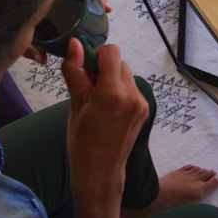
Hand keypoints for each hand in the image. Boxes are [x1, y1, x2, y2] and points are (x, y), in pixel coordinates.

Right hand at [60, 39, 147, 196]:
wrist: (100, 172)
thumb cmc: (83, 143)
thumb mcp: (74, 104)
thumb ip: (75, 71)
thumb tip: (74, 44)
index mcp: (113, 93)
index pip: (111, 52)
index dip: (95, 54)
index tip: (84, 66)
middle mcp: (132, 95)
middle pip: (119, 62)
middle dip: (102, 68)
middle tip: (86, 86)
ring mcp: (141, 103)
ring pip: (125, 74)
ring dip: (110, 79)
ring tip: (96, 100)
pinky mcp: (143, 110)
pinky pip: (130, 89)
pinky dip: (118, 91)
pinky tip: (107, 109)